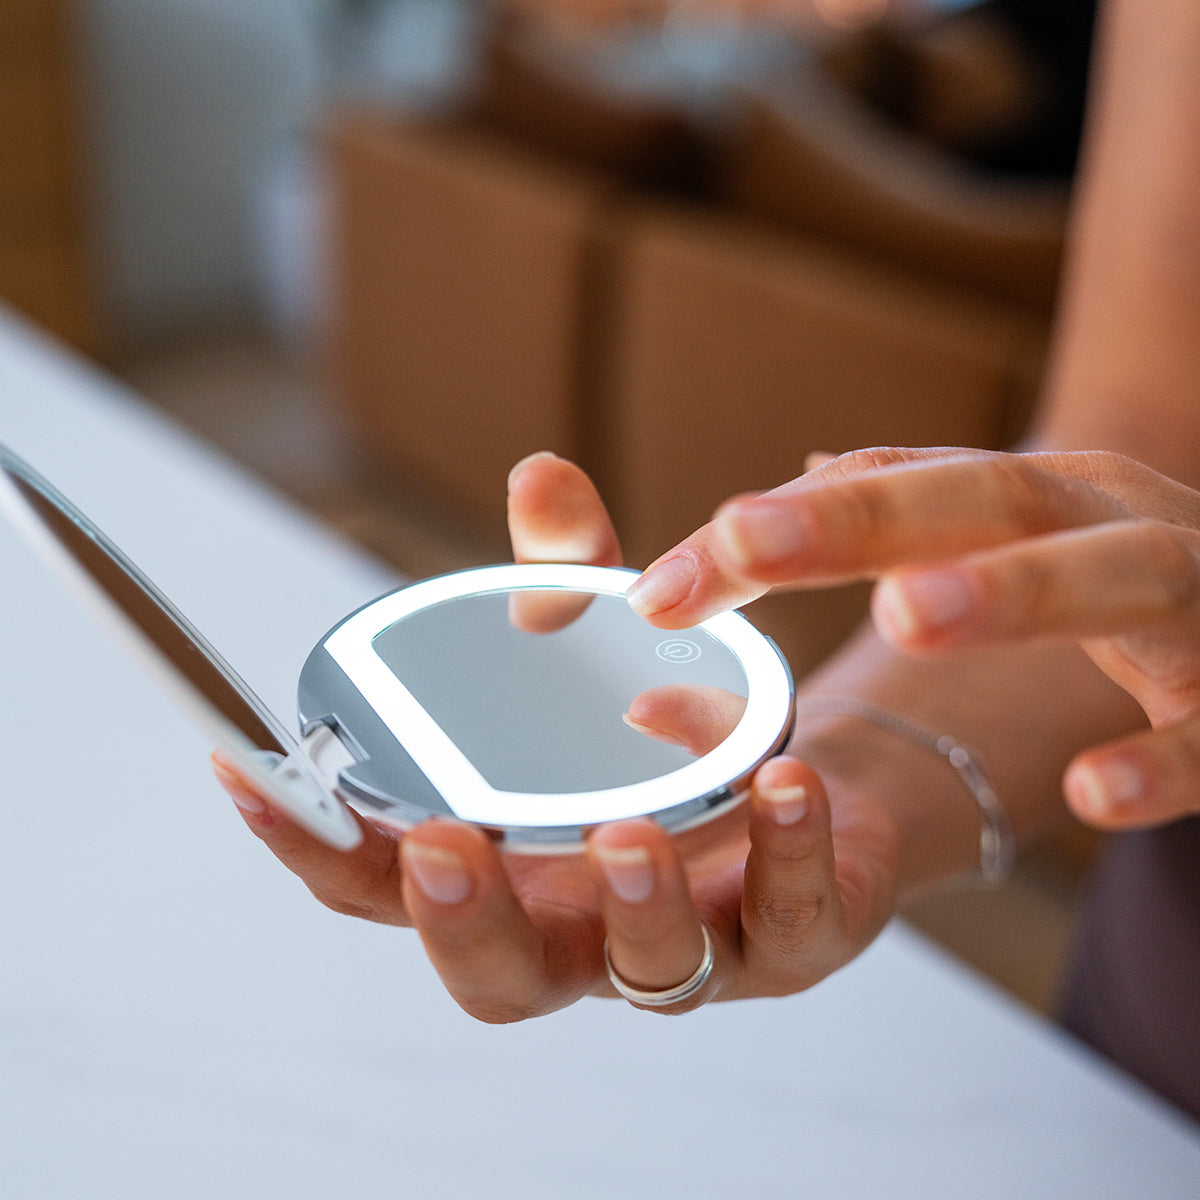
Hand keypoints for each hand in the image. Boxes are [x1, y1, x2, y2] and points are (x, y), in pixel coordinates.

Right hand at [214, 451, 899, 1019]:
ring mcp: (692, 946)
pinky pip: (788, 919)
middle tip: (444, 844)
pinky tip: (783, 780)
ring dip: (630, 902)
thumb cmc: (676, 727)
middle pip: (495, 976)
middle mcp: (585, 928)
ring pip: (646, 971)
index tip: (246, 771)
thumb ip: (569, 570)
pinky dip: (782, 849)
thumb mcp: (611, 639)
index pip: (385, 885)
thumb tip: (541, 472)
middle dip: (459, 919)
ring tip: (627, 832)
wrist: (815, 784)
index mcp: (511, 868)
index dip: (312, 843)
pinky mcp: (795, 940)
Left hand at [629, 447, 1199, 829]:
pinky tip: (1092, 792)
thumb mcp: (1013, 530)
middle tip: (741, 542)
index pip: (884, 487)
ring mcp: (1196, 603)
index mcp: (1034, 491)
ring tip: (904, 617)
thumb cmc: (1124, 569)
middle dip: (865, 519)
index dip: (772, 528)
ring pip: (1114, 579)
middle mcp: (1109, 518)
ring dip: (1011, 592)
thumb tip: (777, 489)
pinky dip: (1161, 758)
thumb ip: (898, 513)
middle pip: (988, 498)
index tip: (655, 593)